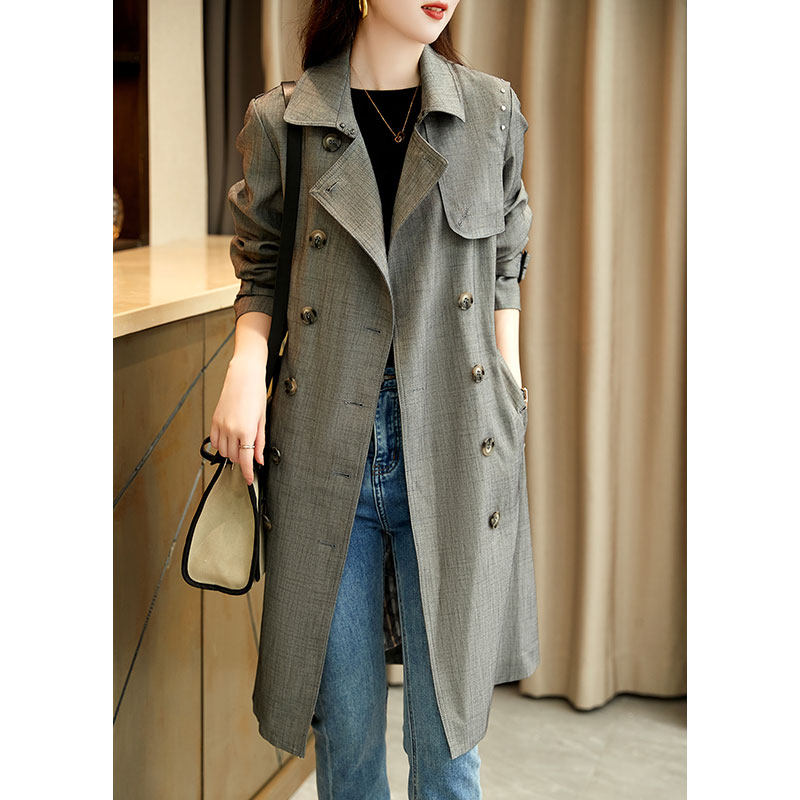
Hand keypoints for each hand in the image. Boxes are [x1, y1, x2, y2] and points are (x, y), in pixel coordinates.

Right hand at [209, 355, 267, 485]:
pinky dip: (220, 445)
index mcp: (246, 430)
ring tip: (239, 445)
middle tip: (248, 456)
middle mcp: (231, 430)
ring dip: (231, 453)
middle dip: (241, 460)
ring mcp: (221, 425)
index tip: (250, 480)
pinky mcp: (214, 420)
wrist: (243, 377)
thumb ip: (260, 442)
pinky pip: (214, 441)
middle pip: (234, 457)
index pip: (245, 460)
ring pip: (223, 451)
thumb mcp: (262, 420)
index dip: (247, 473)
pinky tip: (228, 441)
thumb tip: (259, 459)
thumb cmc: (256, 394)